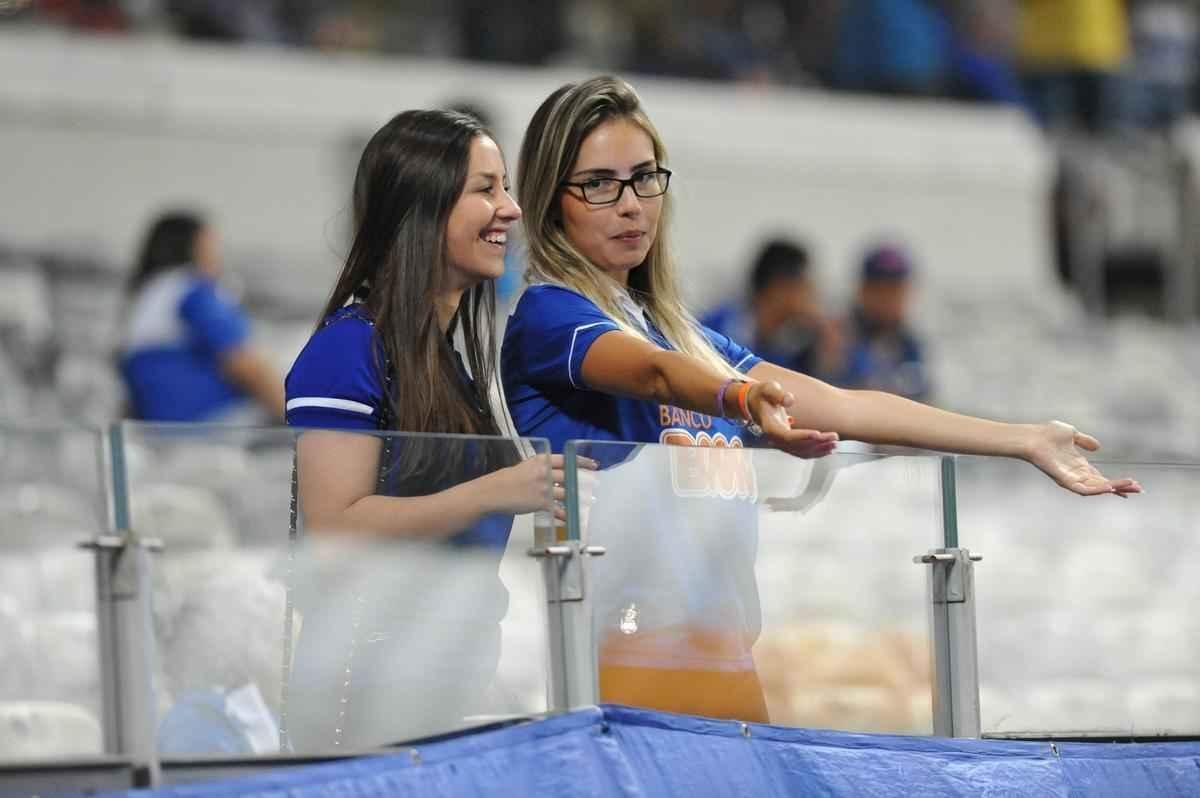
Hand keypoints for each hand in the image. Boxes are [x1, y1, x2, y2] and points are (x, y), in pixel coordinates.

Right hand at [486, 454, 597, 520]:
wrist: (493, 492)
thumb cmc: (506, 480)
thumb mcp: (525, 467)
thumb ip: (541, 469)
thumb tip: (555, 475)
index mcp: (541, 460)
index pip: (566, 459)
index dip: (581, 462)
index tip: (593, 464)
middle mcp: (545, 472)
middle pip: (569, 476)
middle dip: (583, 481)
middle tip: (594, 484)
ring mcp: (544, 487)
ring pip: (567, 493)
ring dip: (576, 498)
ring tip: (585, 502)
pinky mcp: (541, 502)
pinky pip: (558, 509)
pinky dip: (564, 515)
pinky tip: (570, 518)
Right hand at [747, 380, 838, 458]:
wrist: (756, 402)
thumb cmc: (763, 395)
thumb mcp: (768, 388)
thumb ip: (777, 393)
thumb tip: (789, 400)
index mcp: (769, 427)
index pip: (786, 436)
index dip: (802, 436)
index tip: (818, 433)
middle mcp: (775, 438)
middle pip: (797, 446)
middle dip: (817, 443)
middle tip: (834, 436)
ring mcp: (781, 442)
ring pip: (801, 452)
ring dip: (819, 449)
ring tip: (835, 444)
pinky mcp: (788, 443)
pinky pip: (802, 452)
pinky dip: (815, 452)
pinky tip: (828, 450)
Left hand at [1027, 420, 1141, 496]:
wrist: (1032, 436)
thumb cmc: (1046, 434)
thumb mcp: (1071, 434)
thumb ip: (1084, 441)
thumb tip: (1097, 447)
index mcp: (1079, 466)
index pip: (1101, 477)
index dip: (1117, 481)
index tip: (1134, 484)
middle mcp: (1076, 474)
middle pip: (1103, 485)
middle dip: (1121, 487)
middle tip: (1139, 489)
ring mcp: (1071, 479)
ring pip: (1097, 488)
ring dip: (1114, 488)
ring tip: (1131, 486)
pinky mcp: (1065, 480)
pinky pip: (1084, 489)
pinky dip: (1098, 489)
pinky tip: (1111, 486)